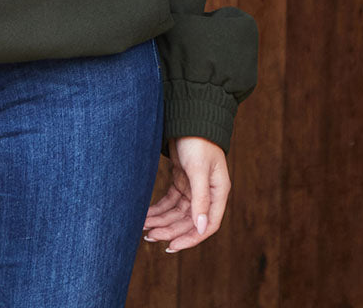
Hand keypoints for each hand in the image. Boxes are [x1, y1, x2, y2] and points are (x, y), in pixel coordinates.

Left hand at [142, 136, 230, 252]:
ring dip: (162, 221)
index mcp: (217, 193)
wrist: (188, 116)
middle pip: (188, 221)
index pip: (206, 225)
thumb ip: (200, 199)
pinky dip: (159, 208)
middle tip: (149, 236)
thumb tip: (201, 228)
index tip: (171, 246)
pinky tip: (147, 214)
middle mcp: (207, 193)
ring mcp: (194, 187)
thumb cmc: (198, 141)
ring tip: (144, 228)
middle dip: (169, 230)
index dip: (190, 238)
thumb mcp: (199, 170)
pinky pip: (170, 201)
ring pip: (177, 213)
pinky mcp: (182, 180)